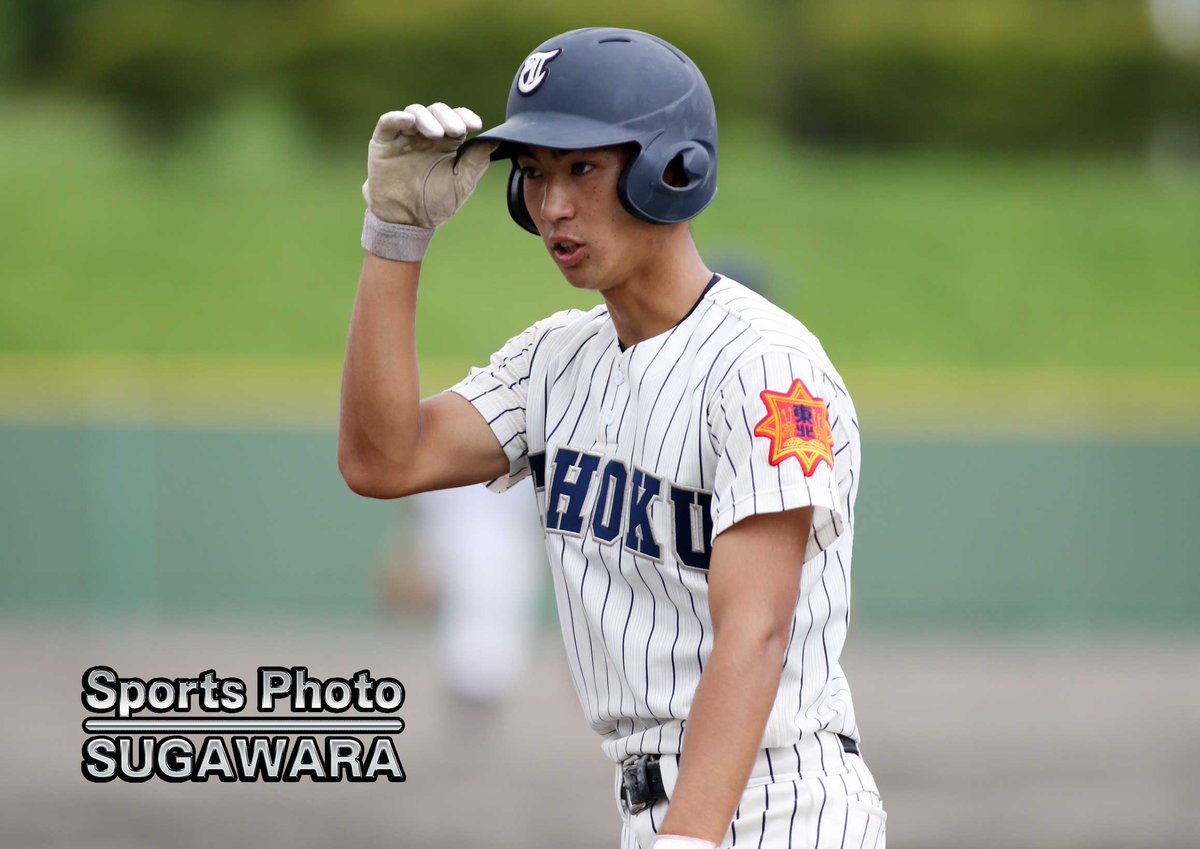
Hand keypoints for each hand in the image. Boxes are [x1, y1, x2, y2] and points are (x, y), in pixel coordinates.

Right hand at [363, 103, 497, 228]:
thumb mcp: (462, 183)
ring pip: (415, 112)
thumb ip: (477, 161)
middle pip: (437, 111)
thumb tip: (498, 139)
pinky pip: (389, 121)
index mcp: (447, 143)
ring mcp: (405, 136)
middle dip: (449, 117)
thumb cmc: (435, 203)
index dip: (465, 116)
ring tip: (436, 134)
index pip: (457, 118)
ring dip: (428, 119)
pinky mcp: (384, 141)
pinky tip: (410, 122)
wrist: (407, 221)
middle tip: (456, 131)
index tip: (476, 125)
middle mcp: (426, 135)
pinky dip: (399, 117)